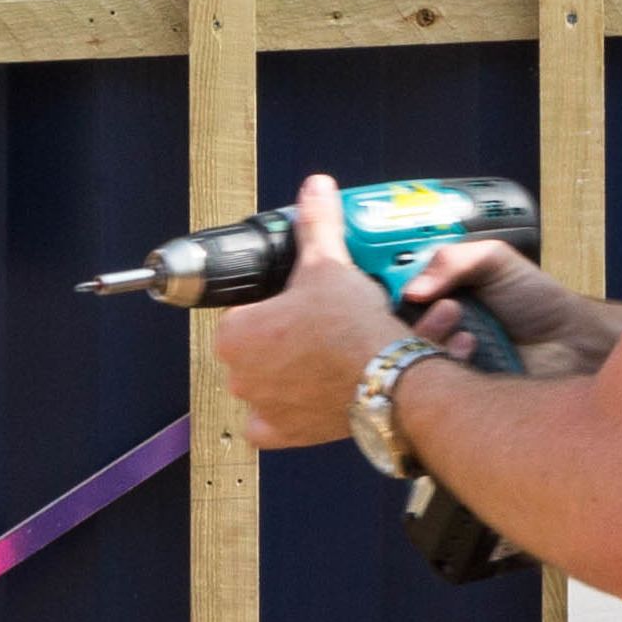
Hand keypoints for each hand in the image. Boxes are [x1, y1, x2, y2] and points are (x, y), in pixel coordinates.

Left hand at [217, 179, 403, 451]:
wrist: (386, 378)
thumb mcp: (330, 265)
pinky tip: (313, 389)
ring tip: (327, 353)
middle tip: (319, 324)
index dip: (274, 303)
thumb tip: (315, 188)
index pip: (244, 311)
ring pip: (267, 381)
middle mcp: (238, 374)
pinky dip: (290, 409)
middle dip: (284, 337)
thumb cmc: (350, 325)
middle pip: (256, 346)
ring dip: (290, 371)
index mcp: (235, 333)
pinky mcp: (283, 434)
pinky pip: (274, 421)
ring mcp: (259, 407)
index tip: (298, 300)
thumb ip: (316, 225)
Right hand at [403, 238, 621, 379]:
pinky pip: (428, 386)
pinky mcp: (451, 396)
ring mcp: (438, 365)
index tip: (388, 284)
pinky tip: (471, 349)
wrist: (573, 344)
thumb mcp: (495, 262)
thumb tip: (411, 290)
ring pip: (404, 358)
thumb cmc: (538, 300)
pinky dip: (444, 362)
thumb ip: (453, 260)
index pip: (390, 298)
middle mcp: (431, 333)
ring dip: (429, 337)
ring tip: (465, 328)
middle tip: (445, 306)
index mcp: (435, 300)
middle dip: (406, 317)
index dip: (384, 292)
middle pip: (389, 331)